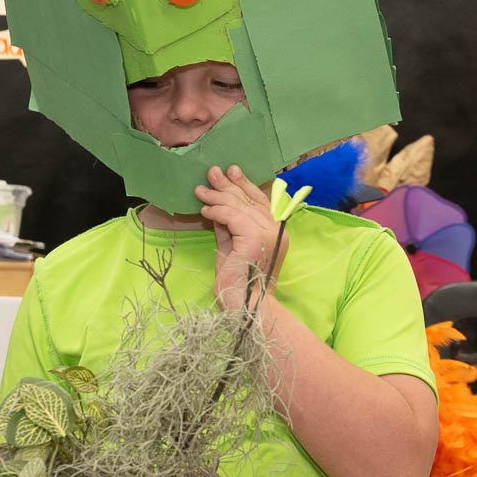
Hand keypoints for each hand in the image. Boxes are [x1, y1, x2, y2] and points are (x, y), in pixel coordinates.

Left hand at [193, 165, 286, 311]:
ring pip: (239, 205)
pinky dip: (217, 211)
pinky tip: (205, 209)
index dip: (245, 185)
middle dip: (229, 184)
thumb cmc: (239, 284)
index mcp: (275, 231)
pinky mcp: (255, 237)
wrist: (245, 305)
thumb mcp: (232, 248)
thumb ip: (229, 228)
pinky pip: (232, 216)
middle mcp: (276, 229)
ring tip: (200, 191)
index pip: (261, 201)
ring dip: (217, 196)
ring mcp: (268, 232)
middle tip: (211, 173)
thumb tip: (217, 208)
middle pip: (250, 199)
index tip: (231, 171)